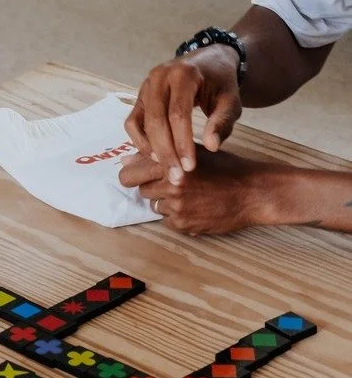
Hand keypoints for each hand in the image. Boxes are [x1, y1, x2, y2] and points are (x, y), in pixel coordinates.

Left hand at [119, 146, 275, 234]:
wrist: (252, 192)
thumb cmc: (224, 167)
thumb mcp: (192, 152)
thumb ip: (159, 154)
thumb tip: (126, 159)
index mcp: (168, 164)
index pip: (129, 174)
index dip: (132, 175)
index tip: (137, 176)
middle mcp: (169, 186)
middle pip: (142, 190)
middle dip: (153, 187)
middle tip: (172, 184)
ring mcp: (177, 208)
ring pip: (155, 206)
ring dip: (166, 202)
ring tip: (189, 195)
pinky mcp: (185, 225)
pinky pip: (168, 221)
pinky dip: (177, 216)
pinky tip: (196, 207)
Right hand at [125, 45, 241, 179]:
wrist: (209, 62)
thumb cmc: (221, 84)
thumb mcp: (231, 101)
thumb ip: (222, 123)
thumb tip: (211, 147)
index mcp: (183, 74)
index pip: (178, 114)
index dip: (183, 143)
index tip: (190, 168)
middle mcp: (159, 76)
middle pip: (156, 119)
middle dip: (166, 152)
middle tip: (177, 178)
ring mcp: (146, 85)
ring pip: (141, 121)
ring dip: (151, 148)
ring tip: (166, 169)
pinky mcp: (140, 95)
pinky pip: (132, 120)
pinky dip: (140, 140)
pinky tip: (155, 156)